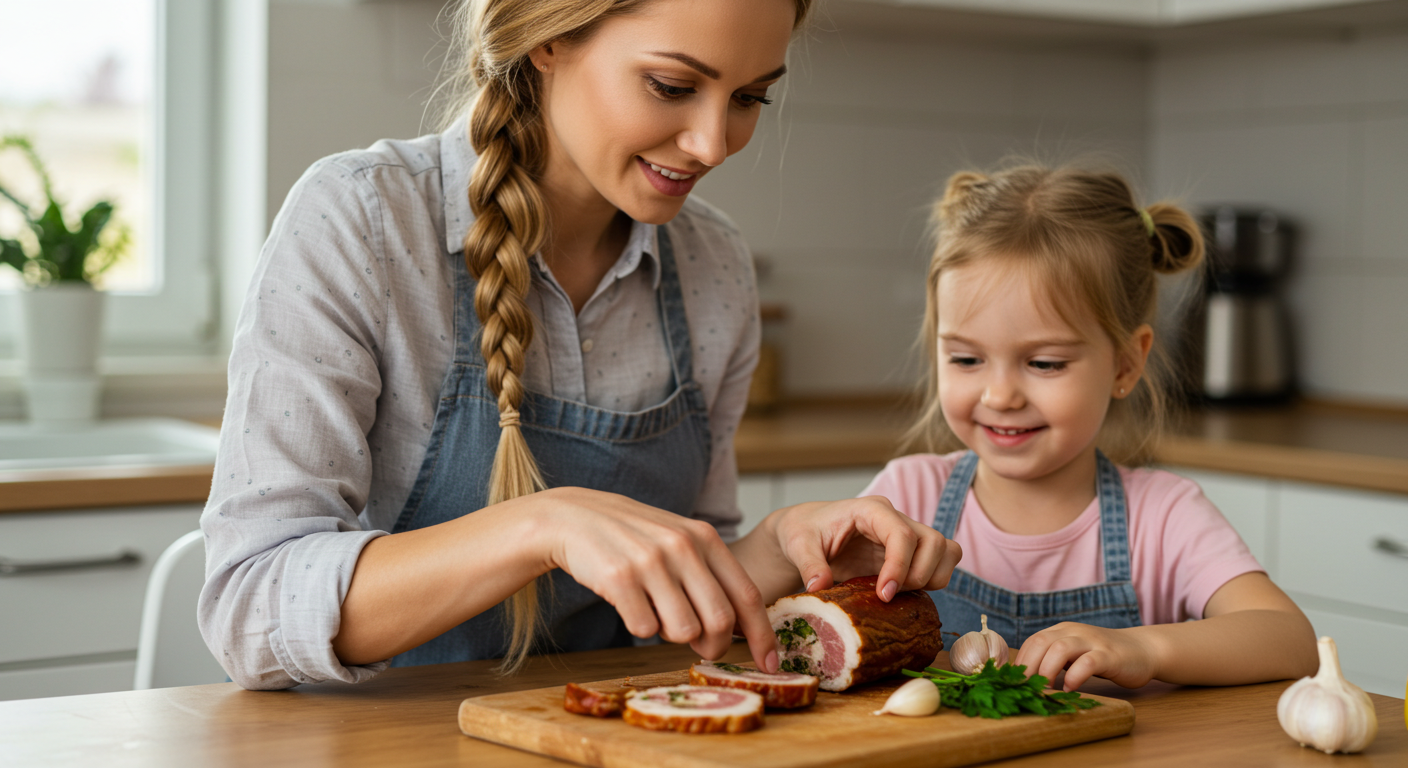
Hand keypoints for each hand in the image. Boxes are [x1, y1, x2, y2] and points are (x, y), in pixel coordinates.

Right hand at [541, 487, 778, 671]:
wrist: (574, 518)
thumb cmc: (634, 538)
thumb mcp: (679, 541)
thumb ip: (710, 576)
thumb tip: (737, 629)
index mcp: (705, 538)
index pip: (747, 595)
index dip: (762, 634)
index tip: (771, 662)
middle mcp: (683, 547)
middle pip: (719, 621)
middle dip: (713, 645)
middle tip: (700, 647)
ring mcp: (651, 561)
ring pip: (683, 631)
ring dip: (671, 634)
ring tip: (655, 610)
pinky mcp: (619, 578)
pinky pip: (645, 630)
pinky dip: (640, 626)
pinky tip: (629, 602)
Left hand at [769, 496, 961, 600]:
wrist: (807, 532)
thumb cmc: (804, 532)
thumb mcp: (797, 545)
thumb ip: (808, 564)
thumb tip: (820, 587)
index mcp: (871, 510)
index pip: (903, 534)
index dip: (900, 566)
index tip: (884, 595)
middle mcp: (895, 519)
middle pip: (934, 542)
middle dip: (918, 575)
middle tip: (887, 596)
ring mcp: (907, 535)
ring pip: (947, 551)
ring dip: (931, 578)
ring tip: (898, 594)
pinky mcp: (910, 553)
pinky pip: (941, 563)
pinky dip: (933, 580)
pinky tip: (904, 593)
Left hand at [1014, 623, 1156, 690]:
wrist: (1144, 650)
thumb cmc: (1104, 657)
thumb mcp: (1075, 653)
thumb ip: (1055, 659)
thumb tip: (1027, 679)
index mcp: (1062, 631)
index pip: (1032, 642)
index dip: (1020, 662)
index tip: (1014, 682)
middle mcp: (1074, 632)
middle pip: (1041, 642)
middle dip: (1028, 666)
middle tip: (1025, 688)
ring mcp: (1092, 641)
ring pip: (1060, 648)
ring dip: (1047, 670)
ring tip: (1045, 689)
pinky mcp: (1109, 655)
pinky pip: (1087, 662)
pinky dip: (1075, 676)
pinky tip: (1071, 689)